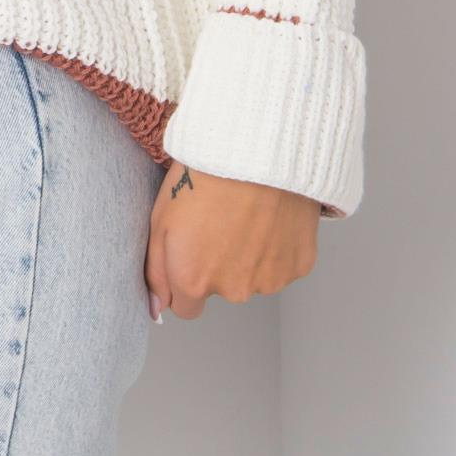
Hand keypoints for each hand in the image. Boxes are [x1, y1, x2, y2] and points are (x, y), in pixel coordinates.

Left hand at [145, 161, 319, 319]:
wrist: (255, 148)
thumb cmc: (203, 174)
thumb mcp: (161, 216)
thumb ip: (156, 271)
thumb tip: (158, 308)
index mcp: (194, 280)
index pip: (186, 307)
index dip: (186, 278)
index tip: (192, 250)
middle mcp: (232, 290)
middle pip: (222, 289)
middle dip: (218, 264)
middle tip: (219, 220)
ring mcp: (268, 280)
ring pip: (253, 277)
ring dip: (249, 255)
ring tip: (245, 212)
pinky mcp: (298, 265)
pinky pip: (282, 264)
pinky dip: (276, 246)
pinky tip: (270, 215)